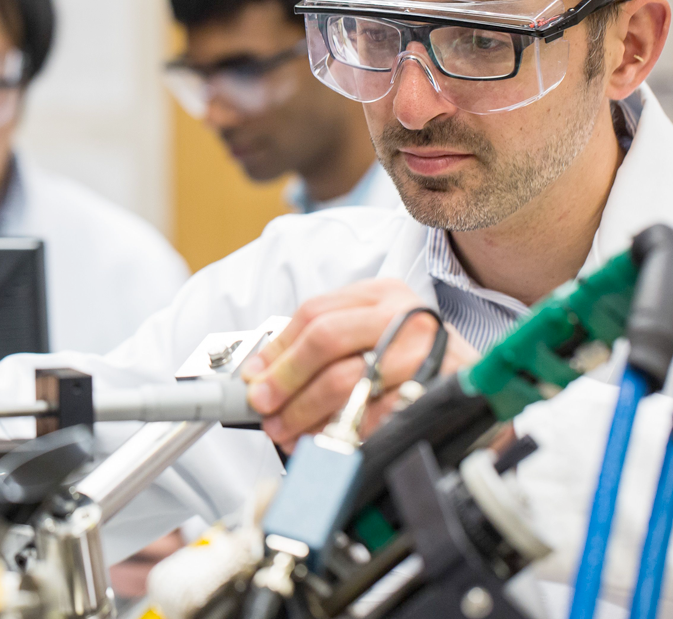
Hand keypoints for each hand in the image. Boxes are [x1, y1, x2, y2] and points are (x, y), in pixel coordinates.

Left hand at [241, 279, 478, 451]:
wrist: (485, 390)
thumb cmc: (417, 364)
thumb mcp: (373, 338)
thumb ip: (324, 348)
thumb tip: (264, 373)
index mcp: (382, 295)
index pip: (315, 313)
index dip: (278, 349)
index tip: (255, 376)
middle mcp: (405, 314)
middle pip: (326, 338)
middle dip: (286, 379)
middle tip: (264, 406)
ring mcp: (424, 351)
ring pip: (348, 379)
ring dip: (307, 412)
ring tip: (289, 432)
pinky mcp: (438, 390)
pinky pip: (378, 416)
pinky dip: (346, 435)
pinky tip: (328, 446)